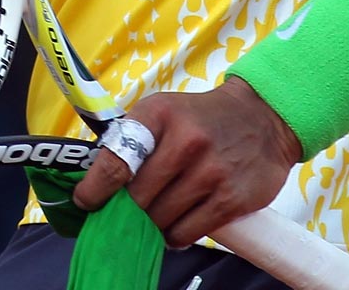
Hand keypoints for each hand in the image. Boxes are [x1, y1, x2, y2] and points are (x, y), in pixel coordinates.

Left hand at [71, 80, 302, 249]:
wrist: (263, 118)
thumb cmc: (200, 118)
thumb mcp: (163, 111)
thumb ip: (131, 140)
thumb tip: (95, 181)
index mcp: (159, 114)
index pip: (116, 160)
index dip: (95, 189)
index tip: (85, 202)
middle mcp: (185, 141)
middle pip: (137, 197)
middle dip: (126, 210)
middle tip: (123, 214)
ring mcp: (211, 171)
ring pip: (160, 219)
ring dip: (151, 224)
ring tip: (153, 217)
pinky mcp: (231, 199)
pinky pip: (186, 233)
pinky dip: (174, 236)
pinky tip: (174, 226)